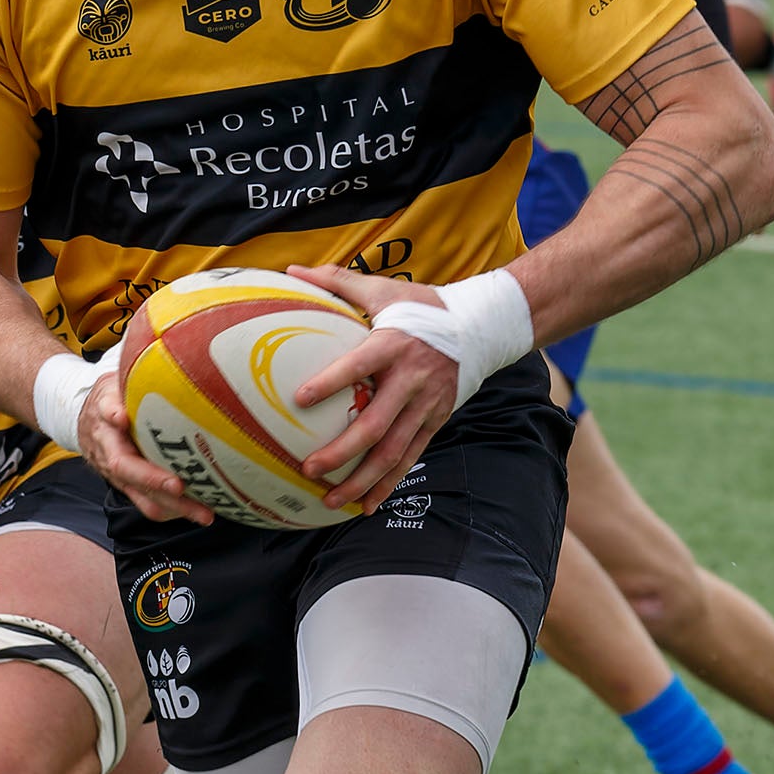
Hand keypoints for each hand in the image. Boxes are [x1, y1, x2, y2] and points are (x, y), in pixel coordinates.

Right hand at [76, 371, 216, 524]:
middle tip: (183, 488)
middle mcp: (109, 455)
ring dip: (174, 508)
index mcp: (104, 427)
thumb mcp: (109, 385)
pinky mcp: (130, 488)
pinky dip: (172, 511)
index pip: (112, 431)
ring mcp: (119, 477)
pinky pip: (149, 505)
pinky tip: (196, 510)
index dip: (121, 430)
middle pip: (130, 474)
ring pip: (144, 498)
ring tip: (204, 513)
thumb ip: (123, 387)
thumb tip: (145, 377)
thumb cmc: (105, 401)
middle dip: (158, 483)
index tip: (132, 430)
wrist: (84, 423)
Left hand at [285, 266, 461, 512]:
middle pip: (376, 424)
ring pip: (394, 451)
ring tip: (332, 501)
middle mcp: (411, 380)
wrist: (481, 326)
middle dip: (342, 451)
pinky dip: (389, 483)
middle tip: (309, 469)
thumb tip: (291, 268)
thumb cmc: (422, 305)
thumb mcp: (383, 288)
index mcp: (393, 345)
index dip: (330, 382)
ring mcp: (426, 406)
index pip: (358, 365)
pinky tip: (366, 504)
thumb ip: (337, 281)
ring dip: (363, 479)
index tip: (298, 399)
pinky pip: (410, 457)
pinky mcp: (436, 421)